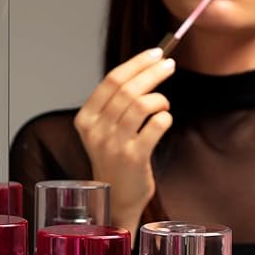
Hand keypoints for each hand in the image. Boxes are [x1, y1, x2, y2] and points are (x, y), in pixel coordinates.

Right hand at [74, 48, 175, 237]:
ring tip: (164, 103)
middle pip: (127, 89)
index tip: (155, 53)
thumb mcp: (104, 131)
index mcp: (85, 120)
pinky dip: (165, 118)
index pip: (111, 81)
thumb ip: (116, 105)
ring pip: (141, 104)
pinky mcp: (134, 158)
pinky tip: (164, 120)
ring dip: (159, 98)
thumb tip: (144, 69)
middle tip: (169, 65)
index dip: (136, 63)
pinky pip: (156, 125)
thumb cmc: (114, 162)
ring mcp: (114, 145)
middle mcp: (97, 131)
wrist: (116, 200)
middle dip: (152, 72)